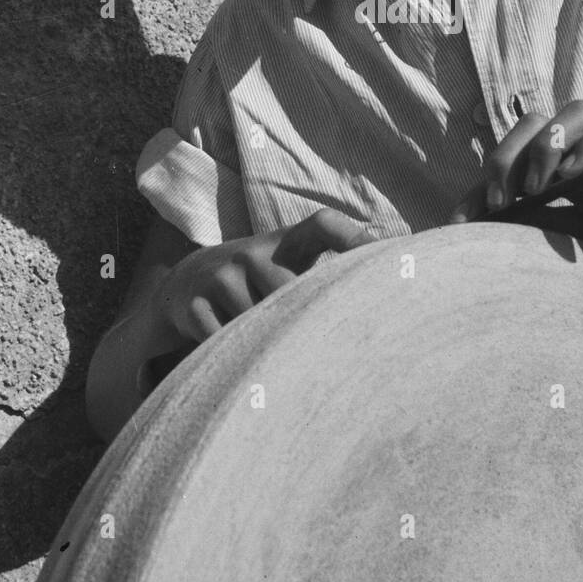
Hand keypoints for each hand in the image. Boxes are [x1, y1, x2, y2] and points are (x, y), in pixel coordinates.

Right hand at [161, 209, 376, 344]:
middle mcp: (253, 251)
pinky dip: (235, 356)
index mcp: (286, 241)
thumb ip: (331, 269)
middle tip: (317, 345)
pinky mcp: (193, 304)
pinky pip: (226, 342)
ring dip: (266, 343)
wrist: (187, 281)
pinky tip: (234, 349)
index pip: (324, 225)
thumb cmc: (260, 278)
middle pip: (293, 295)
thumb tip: (395, 291)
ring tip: (263, 340)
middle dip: (305, 323)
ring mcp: (221, 275)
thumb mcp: (290, 262)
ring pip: (260, 325)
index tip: (382, 256)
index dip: (354, 238)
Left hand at [448, 100, 582, 262]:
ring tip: (535, 188)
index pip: (511, 162)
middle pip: (532, 123)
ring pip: (572, 112)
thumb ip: (545, 229)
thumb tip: (490, 238)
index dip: (480, 189)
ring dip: (545, 145)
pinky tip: (574, 178)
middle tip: (498, 204)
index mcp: (564, 169)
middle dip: (505, 158)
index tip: (456, 227)